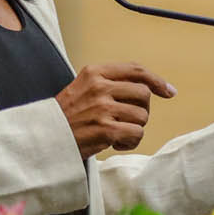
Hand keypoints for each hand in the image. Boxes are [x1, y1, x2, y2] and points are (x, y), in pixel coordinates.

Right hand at [56, 63, 174, 155]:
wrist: (44, 138)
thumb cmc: (68, 117)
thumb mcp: (84, 88)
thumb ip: (110, 83)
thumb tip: (151, 88)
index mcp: (94, 73)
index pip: (135, 70)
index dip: (156, 81)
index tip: (169, 91)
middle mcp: (99, 87)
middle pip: (143, 94)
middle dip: (141, 109)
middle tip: (126, 120)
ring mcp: (102, 108)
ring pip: (142, 116)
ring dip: (135, 128)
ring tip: (117, 133)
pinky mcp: (105, 129)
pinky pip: (137, 134)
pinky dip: (130, 142)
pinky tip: (115, 144)